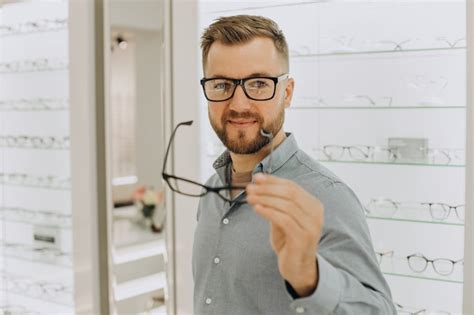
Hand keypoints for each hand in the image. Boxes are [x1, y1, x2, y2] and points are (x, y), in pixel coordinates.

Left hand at [246, 173, 323, 296]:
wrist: (298, 268)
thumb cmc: (289, 241)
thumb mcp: (283, 218)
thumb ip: (276, 203)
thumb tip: (259, 184)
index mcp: (313, 205)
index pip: (292, 186)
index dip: (273, 181)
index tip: (257, 178)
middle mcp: (316, 214)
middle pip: (290, 193)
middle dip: (267, 189)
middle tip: (250, 188)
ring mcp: (311, 226)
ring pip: (286, 205)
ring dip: (265, 199)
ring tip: (250, 198)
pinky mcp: (302, 238)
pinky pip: (284, 220)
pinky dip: (269, 212)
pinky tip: (257, 209)